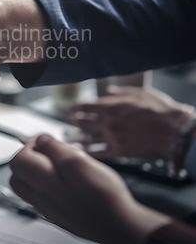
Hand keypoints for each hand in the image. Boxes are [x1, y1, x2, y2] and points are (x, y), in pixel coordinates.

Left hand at [9, 134, 169, 243]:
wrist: (119, 228)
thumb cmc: (103, 197)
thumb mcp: (79, 161)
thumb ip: (55, 149)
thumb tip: (41, 140)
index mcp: (41, 182)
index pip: (18, 159)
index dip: (30, 146)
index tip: (45, 142)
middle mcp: (40, 198)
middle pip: (18, 175)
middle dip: (29, 159)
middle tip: (48, 153)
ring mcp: (48, 210)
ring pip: (29, 187)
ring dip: (38, 173)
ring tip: (60, 167)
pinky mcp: (59, 217)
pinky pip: (43, 198)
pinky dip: (48, 186)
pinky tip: (68, 183)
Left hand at [67, 86, 195, 159]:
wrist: (175, 131)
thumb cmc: (159, 109)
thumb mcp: (139, 93)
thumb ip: (120, 92)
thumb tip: (108, 90)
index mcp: (110, 106)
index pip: (84, 106)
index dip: (75, 107)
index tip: (71, 108)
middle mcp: (108, 122)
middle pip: (82, 122)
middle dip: (74, 121)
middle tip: (69, 121)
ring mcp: (113, 137)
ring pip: (88, 138)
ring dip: (77, 137)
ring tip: (69, 137)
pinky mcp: (121, 151)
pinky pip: (100, 153)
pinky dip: (89, 153)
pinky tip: (82, 152)